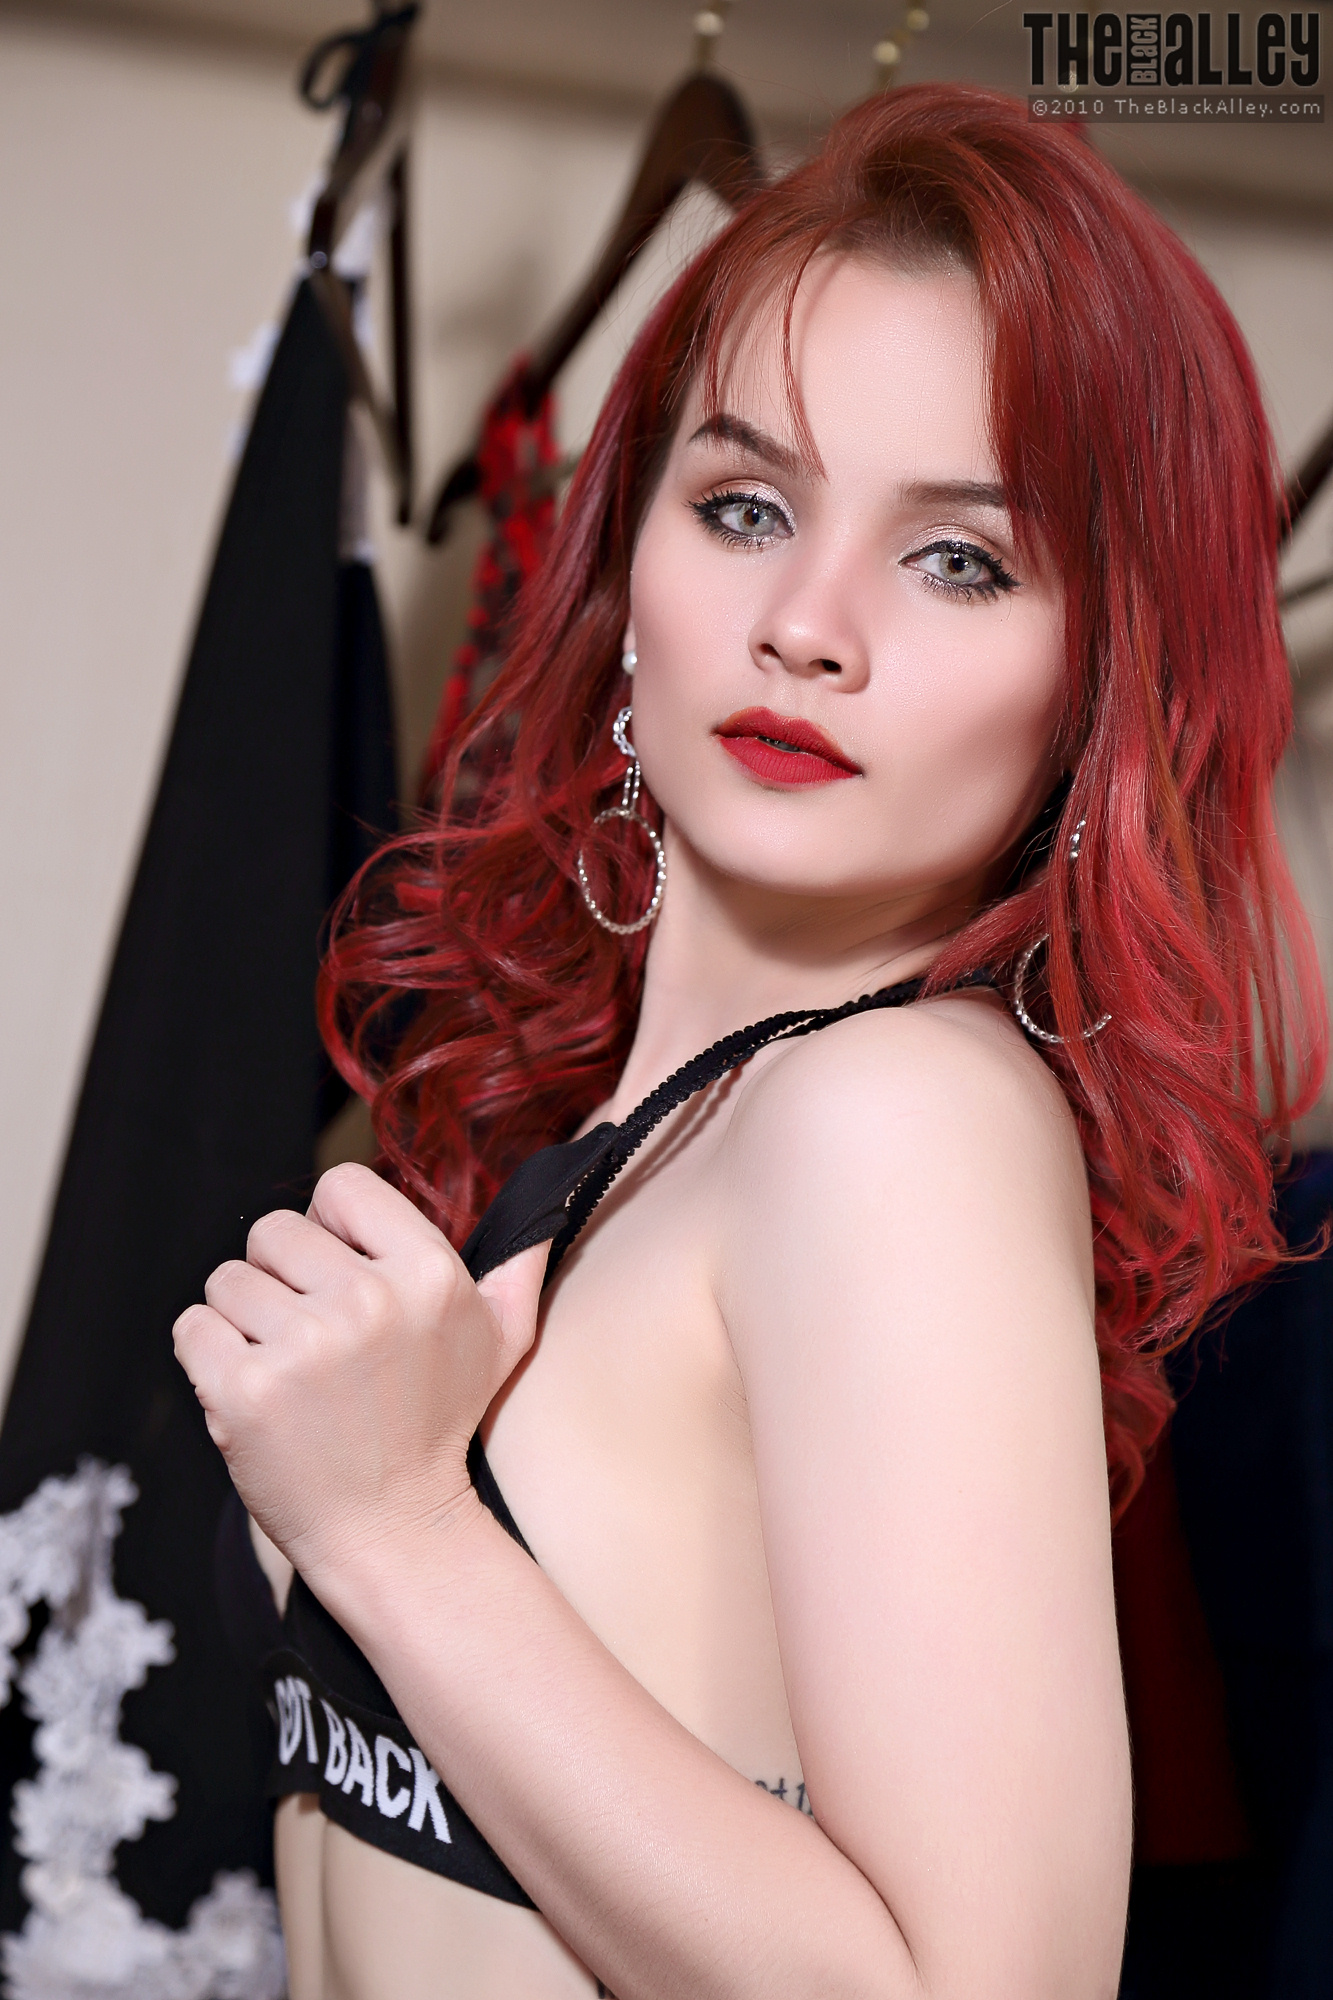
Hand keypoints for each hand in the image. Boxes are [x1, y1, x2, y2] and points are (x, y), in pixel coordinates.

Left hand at [173, 1163, 548, 1580]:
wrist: (394, 1532)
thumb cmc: (437, 1428)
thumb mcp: (500, 1344)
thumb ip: (516, 1273)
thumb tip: (546, 1220)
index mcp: (429, 1274)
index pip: (340, 1186)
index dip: (329, 1226)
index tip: (337, 1275)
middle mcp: (370, 1301)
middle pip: (272, 1231)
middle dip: (279, 1278)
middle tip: (310, 1338)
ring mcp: (306, 1347)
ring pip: (226, 1281)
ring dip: (242, 1322)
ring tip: (287, 1371)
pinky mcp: (247, 1391)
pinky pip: (193, 1328)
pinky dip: (208, 1356)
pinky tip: (252, 1391)